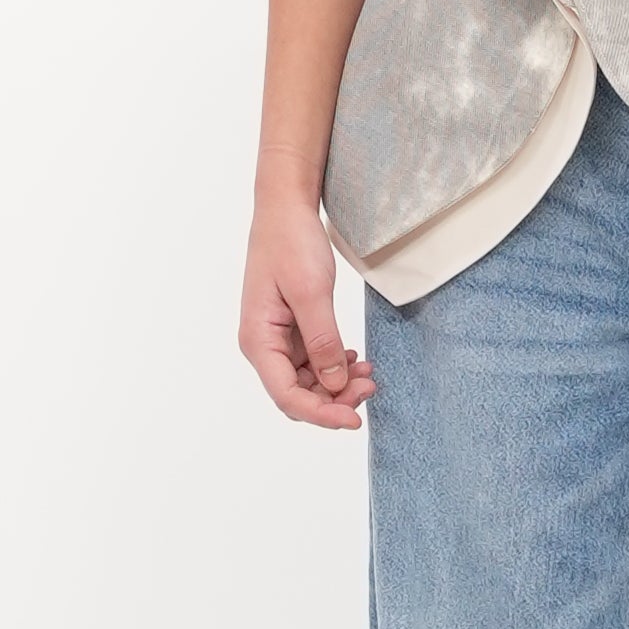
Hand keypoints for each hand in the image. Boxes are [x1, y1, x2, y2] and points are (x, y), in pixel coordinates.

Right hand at [240, 191, 376, 428]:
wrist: (286, 209)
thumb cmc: (290, 243)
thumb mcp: (311, 292)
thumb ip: (322, 340)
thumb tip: (332, 383)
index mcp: (258, 340)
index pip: (286, 396)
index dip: (321, 414)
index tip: (354, 419)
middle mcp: (263, 345)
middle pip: (297, 394)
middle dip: (334, 399)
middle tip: (370, 385)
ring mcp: (278, 338)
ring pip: (308, 381)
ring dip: (337, 384)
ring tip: (368, 373)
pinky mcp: (293, 328)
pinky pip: (313, 361)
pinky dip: (336, 366)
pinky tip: (356, 358)